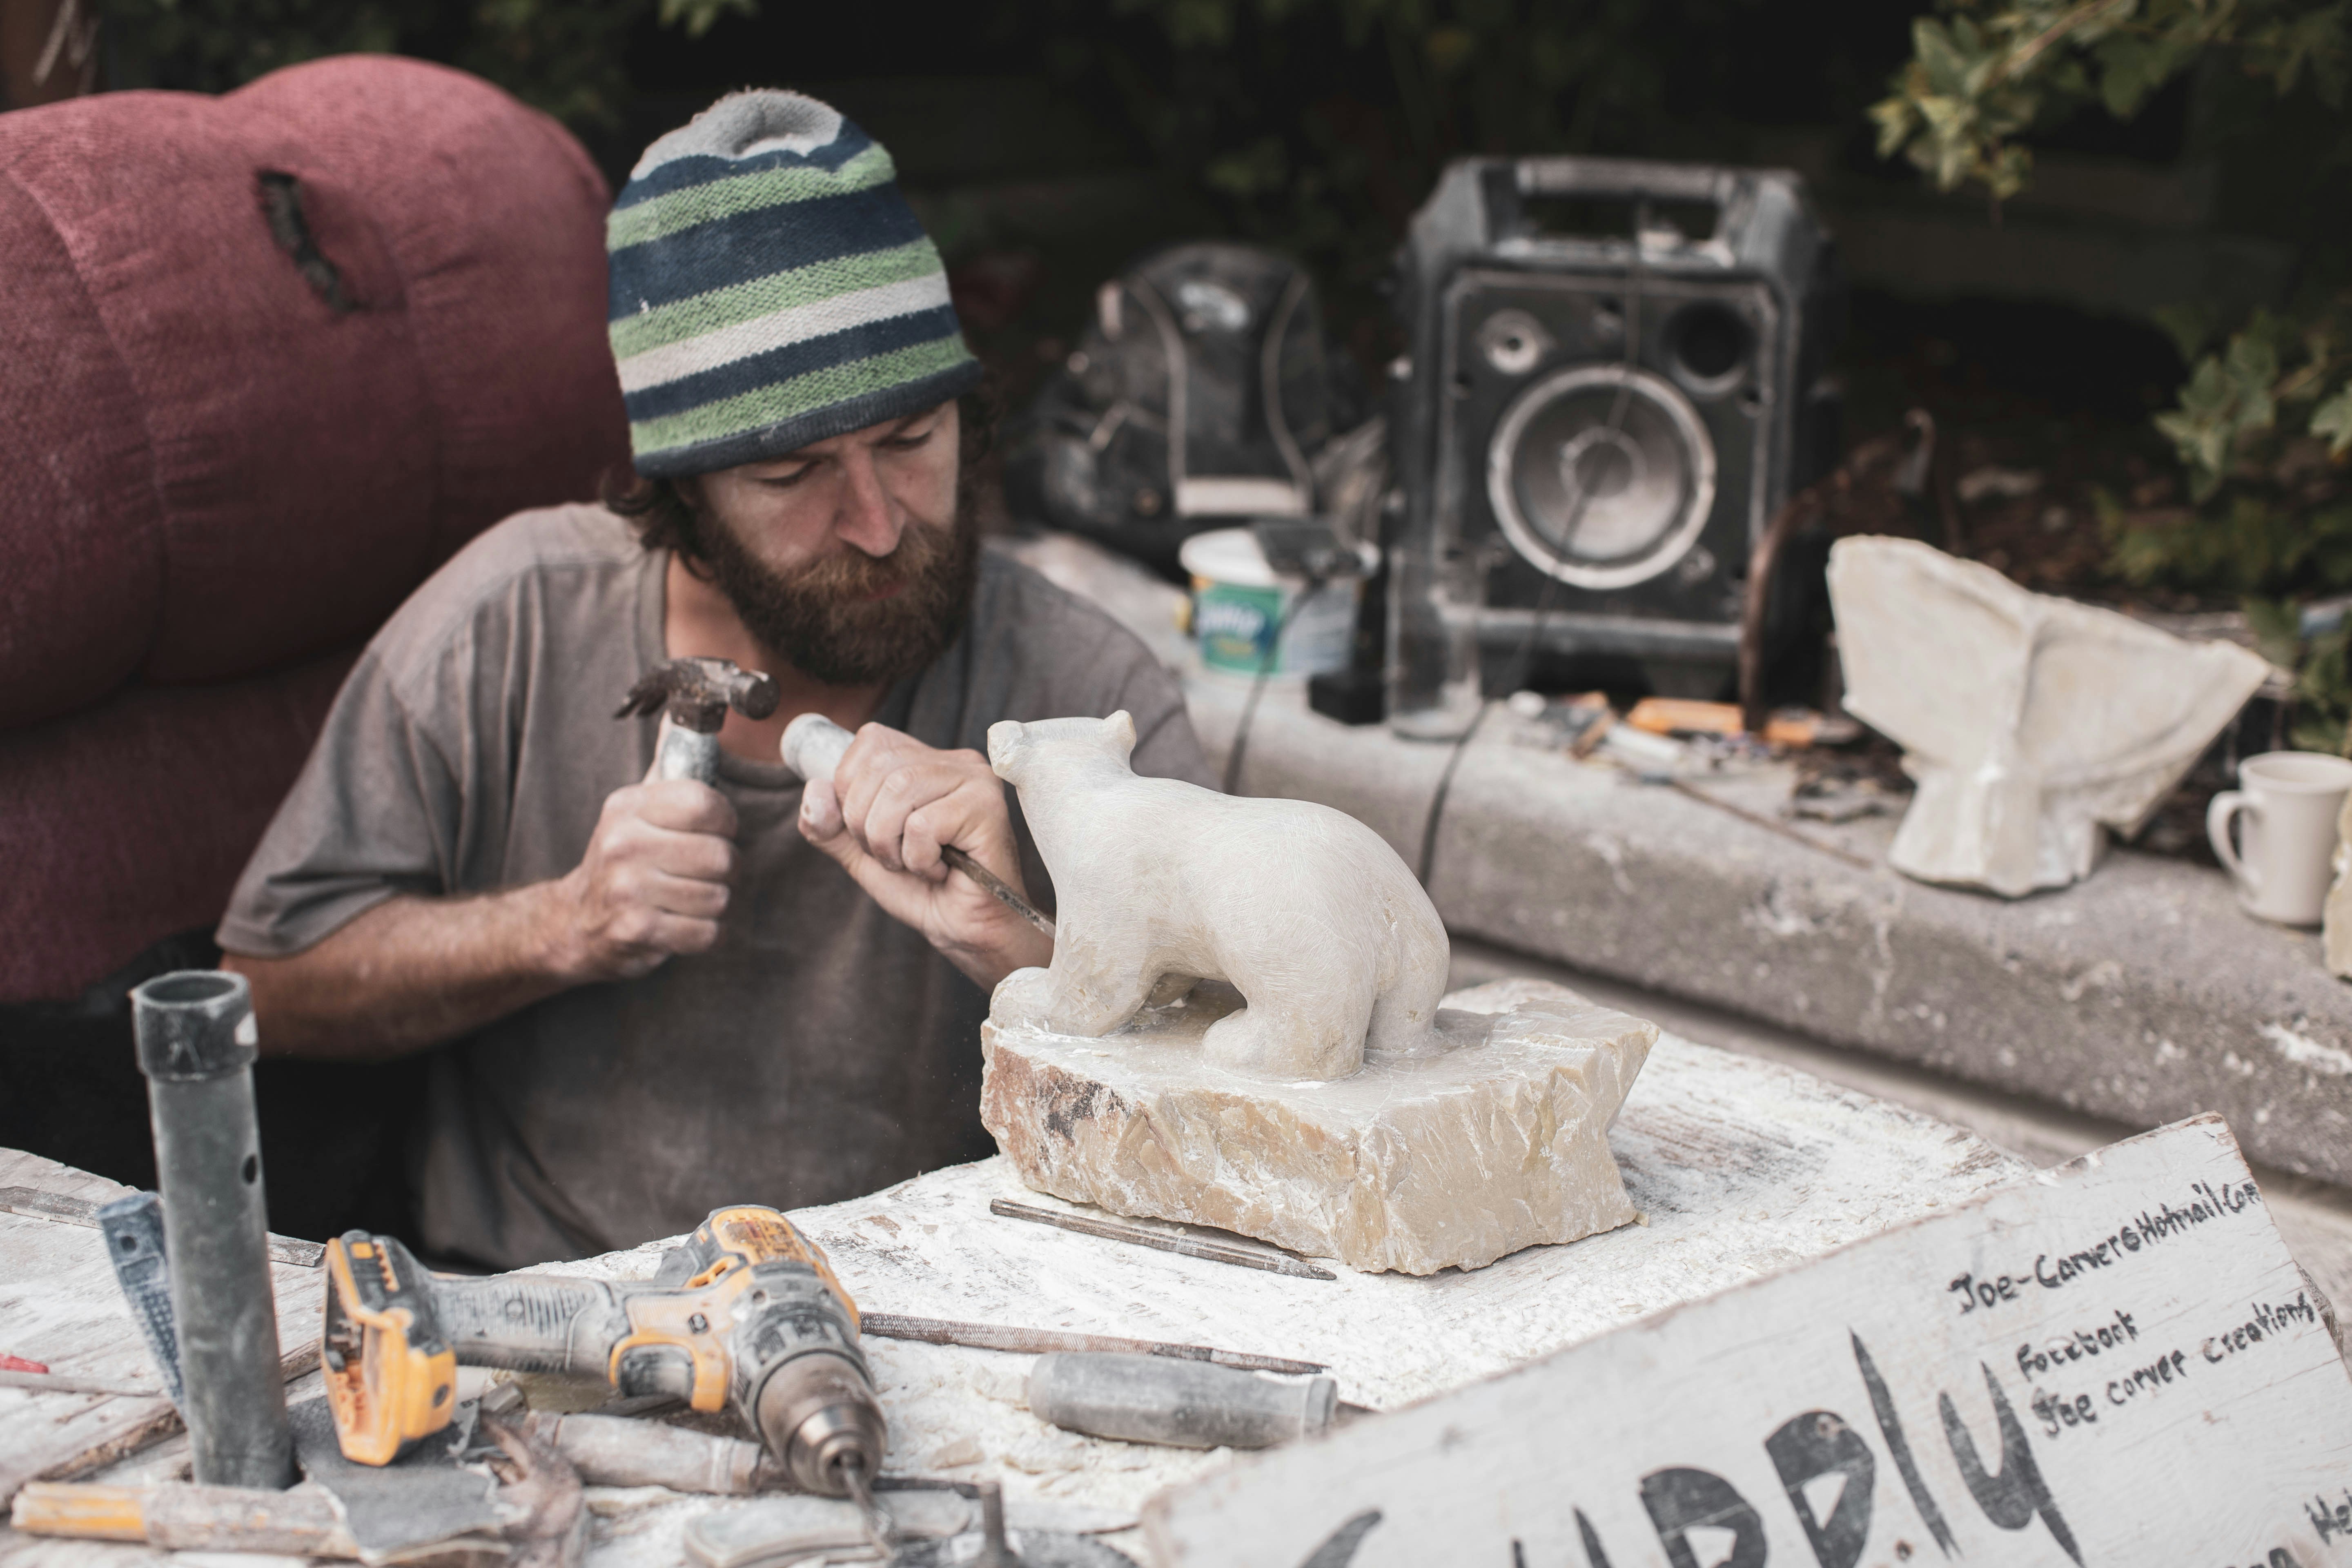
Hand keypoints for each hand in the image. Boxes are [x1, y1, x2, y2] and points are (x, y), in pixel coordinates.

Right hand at [549, 777, 739, 980]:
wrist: (575, 920)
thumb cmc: (624, 858)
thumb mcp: (637, 808)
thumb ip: (665, 766)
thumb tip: (676, 714)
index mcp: (629, 806)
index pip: (706, 804)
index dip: (725, 821)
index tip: (716, 830)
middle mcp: (624, 843)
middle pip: (721, 857)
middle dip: (726, 870)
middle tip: (705, 872)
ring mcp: (627, 889)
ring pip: (718, 897)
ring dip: (715, 904)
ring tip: (689, 898)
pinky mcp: (636, 930)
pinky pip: (707, 933)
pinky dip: (707, 934)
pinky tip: (685, 925)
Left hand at [798, 723, 1052, 987]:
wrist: (966, 931)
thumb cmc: (923, 890)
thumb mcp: (861, 852)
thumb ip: (829, 823)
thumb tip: (814, 789)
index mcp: (927, 759)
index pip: (870, 742)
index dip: (852, 791)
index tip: (876, 831)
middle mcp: (956, 760)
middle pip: (879, 767)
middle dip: (867, 825)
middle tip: (895, 857)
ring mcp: (976, 780)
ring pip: (898, 790)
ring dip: (890, 844)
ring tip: (914, 864)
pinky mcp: (987, 807)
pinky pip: (922, 824)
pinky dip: (918, 859)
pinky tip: (939, 870)